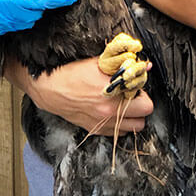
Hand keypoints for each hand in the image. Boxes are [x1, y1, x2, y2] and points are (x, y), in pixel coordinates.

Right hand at [25, 57, 152, 134]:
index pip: (146, 100)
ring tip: (125, 104)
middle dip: (142, 104)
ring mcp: (103, 123)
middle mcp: (109, 112)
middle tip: (133, 94)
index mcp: (113, 93)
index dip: (142, 89)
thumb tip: (145, 66)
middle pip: (144, 116)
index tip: (136, 83)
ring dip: (133, 116)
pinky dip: (120, 124)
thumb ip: (123, 65)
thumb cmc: (72, 73)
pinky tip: (113, 112)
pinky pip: (118, 133)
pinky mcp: (95, 129)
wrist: (50, 88)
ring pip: (134, 128)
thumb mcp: (100, 63)